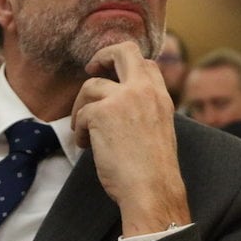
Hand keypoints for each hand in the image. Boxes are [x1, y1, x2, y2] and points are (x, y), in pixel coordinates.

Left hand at [71, 41, 190, 235]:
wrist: (151, 189)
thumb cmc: (153, 171)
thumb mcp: (158, 130)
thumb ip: (143, 111)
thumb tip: (117, 110)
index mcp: (160, 96)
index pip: (145, 62)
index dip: (126, 63)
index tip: (112, 72)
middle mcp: (143, 90)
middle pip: (122, 51)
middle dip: (102, 56)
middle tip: (90, 68)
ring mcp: (122, 99)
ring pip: (90, 86)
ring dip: (82, 109)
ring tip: (84, 132)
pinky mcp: (101, 113)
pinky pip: (81, 115)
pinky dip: (81, 132)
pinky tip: (88, 147)